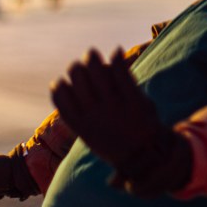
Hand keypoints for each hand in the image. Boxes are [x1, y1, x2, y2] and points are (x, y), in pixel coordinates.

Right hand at [50, 48, 190, 196]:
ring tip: (93, 54)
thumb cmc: (118, 146)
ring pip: (95, 70)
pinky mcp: (134, 98)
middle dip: (77, 68)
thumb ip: (78, 119)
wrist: (147, 155)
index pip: (60, 96)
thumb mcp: (91, 138)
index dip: (60, 86)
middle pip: (77, 77)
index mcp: (82, 125)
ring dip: (92, 58)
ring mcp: (114, 105)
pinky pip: (121, 72)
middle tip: (83, 64)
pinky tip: (117, 51)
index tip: (65, 82)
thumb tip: (63, 94)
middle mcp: (95, 113)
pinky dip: (117, 58)